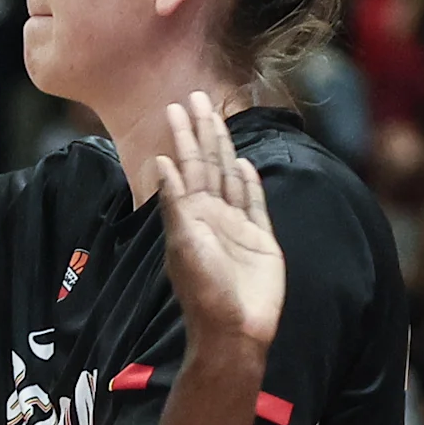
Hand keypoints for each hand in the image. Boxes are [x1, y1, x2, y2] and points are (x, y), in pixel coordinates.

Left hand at [152, 90, 284, 362]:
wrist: (234, 328)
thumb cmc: (204, 289)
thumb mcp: (184, 242)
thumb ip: (176, 202)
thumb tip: (162, 163)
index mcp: (190, 215)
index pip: (188, 165)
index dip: (183, 137)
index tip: (176, 107)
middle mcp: (212, 216)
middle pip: (208, 164)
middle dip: (202, 131)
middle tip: (196, 96)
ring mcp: (237, 226)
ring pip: (230, 177)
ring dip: (224, 148)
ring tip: (218, 118)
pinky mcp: (261, 240)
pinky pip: (254, 204)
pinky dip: (248, 183)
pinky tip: (243, 165)